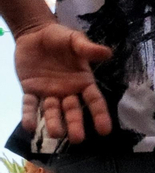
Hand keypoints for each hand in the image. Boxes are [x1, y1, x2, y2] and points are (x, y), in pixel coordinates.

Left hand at [16, 22, 112, 141]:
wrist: (34, 33)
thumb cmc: (59, 37)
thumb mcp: (75, 39)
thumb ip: (88, 48)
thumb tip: (108, 53)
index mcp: (83, 81)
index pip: (94, 101)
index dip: (99, 115)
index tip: (105, 130)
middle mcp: (68, 91)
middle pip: (73, 111)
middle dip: (75, 124)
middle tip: (77, 139)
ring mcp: (49, 92)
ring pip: (52, 111)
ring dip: (53, 123)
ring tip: (55, 134)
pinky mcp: (30, 90)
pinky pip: (30, 105)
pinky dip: (29, 115)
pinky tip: (29, 125)